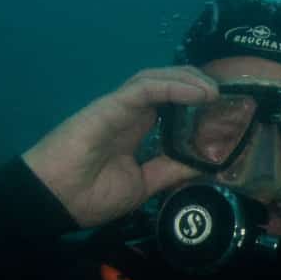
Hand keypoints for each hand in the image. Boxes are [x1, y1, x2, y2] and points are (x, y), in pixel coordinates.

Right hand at [24, 66, 217, 227]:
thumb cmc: (90, 195)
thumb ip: (171, 170)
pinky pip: (145, 88)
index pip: (171, 104)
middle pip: (168, 84)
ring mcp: (119, 106)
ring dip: (190, 80)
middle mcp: (129, 113)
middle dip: (197, 83)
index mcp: (135, 130)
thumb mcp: (143, 185)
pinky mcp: (111, 104)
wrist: (55, 201)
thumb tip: (205, 163)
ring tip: (215, 90)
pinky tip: (199, 93)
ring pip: (158, 78)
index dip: (196, 100)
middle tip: (225, 94)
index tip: (225, 108)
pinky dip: (174, 86)